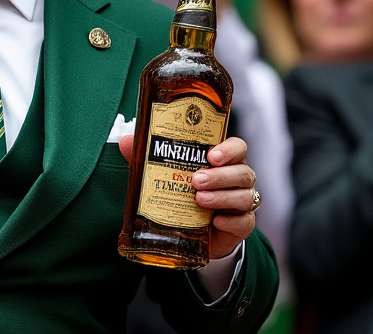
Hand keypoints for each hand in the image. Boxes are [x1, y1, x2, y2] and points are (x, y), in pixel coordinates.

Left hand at [118, 135, 257, 260]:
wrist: (189, 231)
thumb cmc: (180, 192)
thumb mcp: (162, 173)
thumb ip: (146, 156)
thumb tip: (126, 141)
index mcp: (222, 161)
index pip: (237, 147)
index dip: (229, 149)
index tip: (211, 155)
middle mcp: (237, 179)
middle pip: (242, 171)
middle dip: (220, 175)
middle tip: (196, 180)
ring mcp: (241, 202)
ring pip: (246, 195)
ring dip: (222, 197)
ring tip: (199, 199)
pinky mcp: (240, 226)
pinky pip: (245, 222)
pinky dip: (232, 221)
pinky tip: (216, 221)